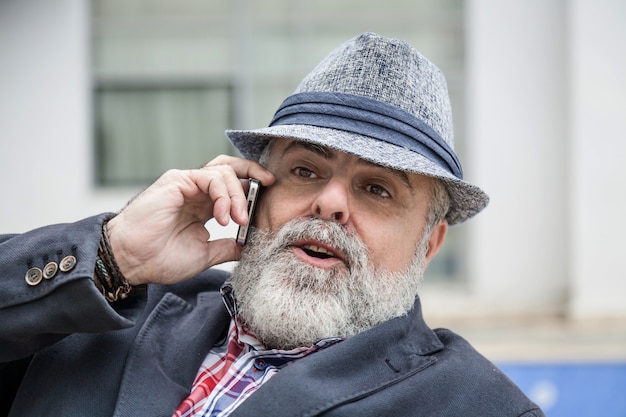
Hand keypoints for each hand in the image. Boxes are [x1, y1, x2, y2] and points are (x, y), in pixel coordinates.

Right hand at [106, 155, 274, 285]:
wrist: (132, 261)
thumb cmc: (160, 258)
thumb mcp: (205, 254)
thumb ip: (227, 246)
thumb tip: (250, 246)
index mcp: (204, 205)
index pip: (234, 185)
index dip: (253, 187)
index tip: (270, 196)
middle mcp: (196, 190)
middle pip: (231, 167)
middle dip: (253, 173)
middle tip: (269, 186)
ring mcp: (186, 184)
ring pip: (224, 170)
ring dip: (238, 194)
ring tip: (239, 220)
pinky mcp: (177, 181)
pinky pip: (209, 176)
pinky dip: (223, 194)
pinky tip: (223, 216)